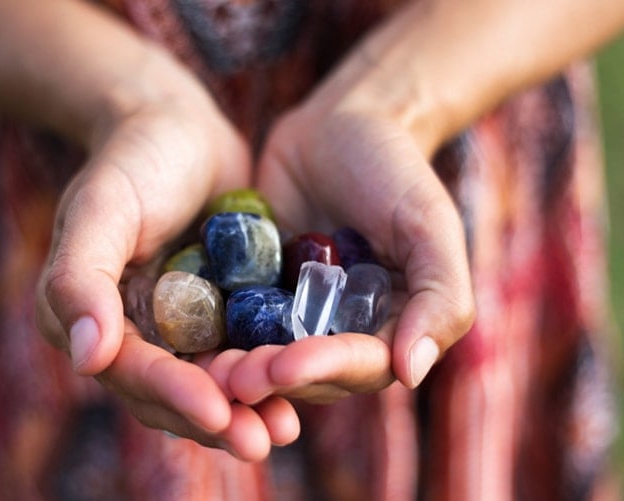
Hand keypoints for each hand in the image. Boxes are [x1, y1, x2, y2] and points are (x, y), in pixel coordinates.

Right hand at [35, 53, 297, 460]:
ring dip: (247, 407)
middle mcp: (133, 333)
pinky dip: (269, 372)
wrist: (181, 128)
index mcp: (92, 317)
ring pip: (212, 381)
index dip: (172, 394)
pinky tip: (303, 387)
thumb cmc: (133, 159)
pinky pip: (244, 350)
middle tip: (260, 440)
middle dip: (216, 417)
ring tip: (284, 428)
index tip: (216, 412)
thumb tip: (85, 359)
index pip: (131, 369)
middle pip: (172, 391)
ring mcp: (181, 326)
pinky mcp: (221, 312)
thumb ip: (80, 279)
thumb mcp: (100, 207)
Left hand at [219, 44, 475, 403]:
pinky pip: (231, 319)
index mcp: (387, 327)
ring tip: (207, 369)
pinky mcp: (251, 292)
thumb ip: (438, 296)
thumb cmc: (393, 169)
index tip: (287, 365)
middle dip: (271, 376)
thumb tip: (411, 373)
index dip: (325, 370)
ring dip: (237, 368)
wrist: (338, 123)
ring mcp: (291, 314)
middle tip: (234, 377)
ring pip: (263, 354)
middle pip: (306, 373)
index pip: (360, 365)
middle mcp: (337, 331)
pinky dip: (211, 332)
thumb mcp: (427, 224)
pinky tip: (185, 339)